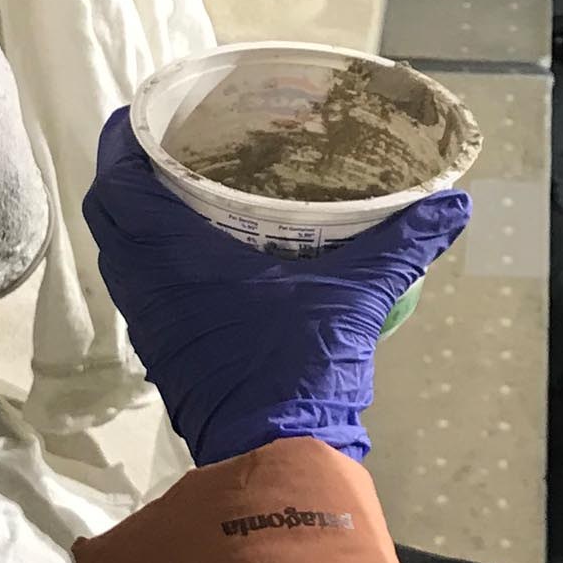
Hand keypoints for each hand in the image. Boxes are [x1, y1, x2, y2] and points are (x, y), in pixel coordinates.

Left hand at [82, 112, 468, 466]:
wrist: (274, 451)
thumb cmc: (299, 361)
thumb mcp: (355, 293)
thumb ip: (401, 243)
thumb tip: (454, 206)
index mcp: (173, 254)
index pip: (119, 179)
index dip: (124, 139)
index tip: (151, 111)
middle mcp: (146, 282)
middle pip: (108, 209)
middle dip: (127, 170)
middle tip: (170, 143)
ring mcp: (148, 319)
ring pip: (119, 249)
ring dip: (136, 214)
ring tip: (182, 184)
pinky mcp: (159, 348)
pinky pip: (138, 283)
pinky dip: (151, 255)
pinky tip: (197, 246)